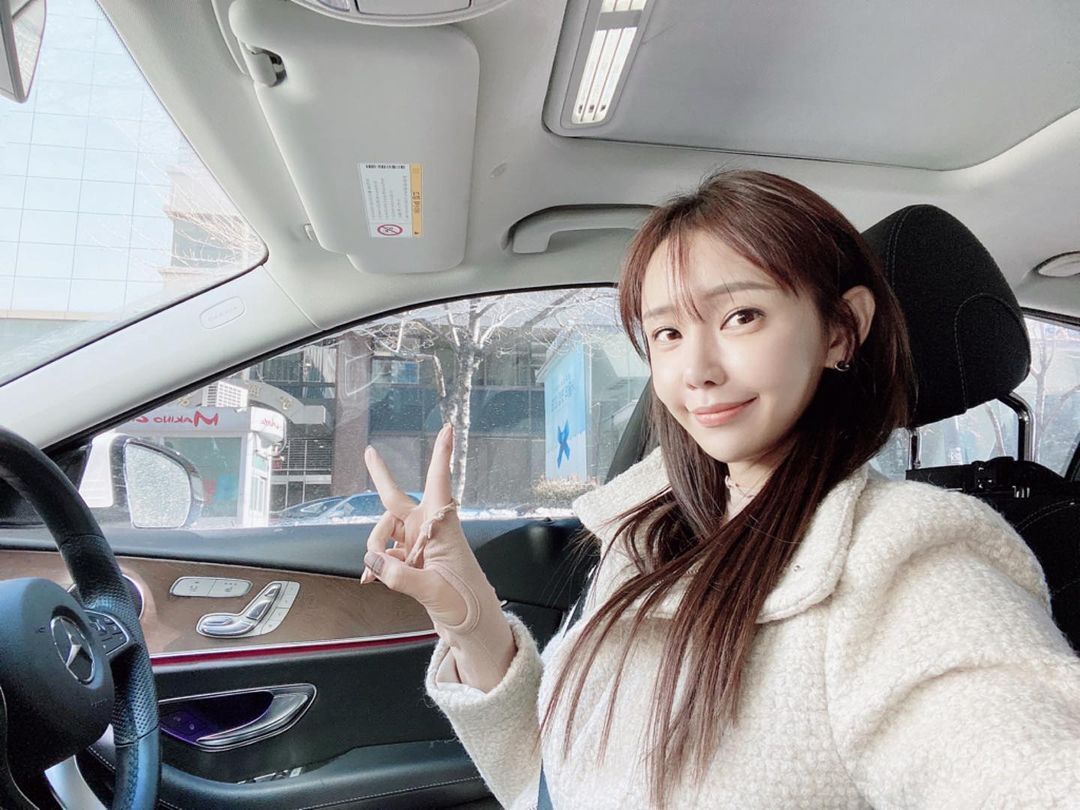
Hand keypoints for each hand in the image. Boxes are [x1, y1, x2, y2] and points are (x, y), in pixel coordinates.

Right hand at [360, 425, 515, 690]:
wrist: (474, 627)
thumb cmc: (466, 605)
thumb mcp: (434, 593)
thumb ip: (401, 576)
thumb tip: (372, 560)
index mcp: (444, 530)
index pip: (440, 485)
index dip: (442, 456)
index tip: (449, 427)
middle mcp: (429, 531)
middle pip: (396, 502)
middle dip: (382, 478)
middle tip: (369, 451)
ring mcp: (419, 546)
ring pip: (384, 532)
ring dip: (375, 547)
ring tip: (378, 573)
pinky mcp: (413, 561)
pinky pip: (384, 553)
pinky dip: (376, 563)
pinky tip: (370, 578)